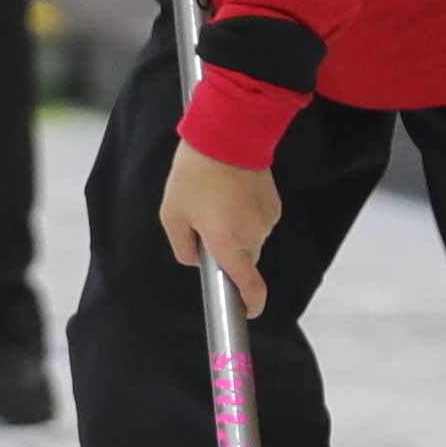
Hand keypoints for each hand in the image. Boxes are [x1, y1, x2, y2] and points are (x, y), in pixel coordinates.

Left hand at [159, 138, 283, 319]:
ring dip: (235, 230)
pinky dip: (245, 214)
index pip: (248, 286)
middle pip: (242, 259)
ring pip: (250, 239)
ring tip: (217, 199)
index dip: (251, 304)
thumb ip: (181, 245)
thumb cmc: (194, 174)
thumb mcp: (172, 213)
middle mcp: (252, 236)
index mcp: (227, 243)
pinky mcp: (274, 204)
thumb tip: (195, 259)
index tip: (247, 312)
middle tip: (204, 221)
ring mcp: (266, 220)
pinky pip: (258, 221)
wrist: (228, 134)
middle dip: (226, 250)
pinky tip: (232, 192)